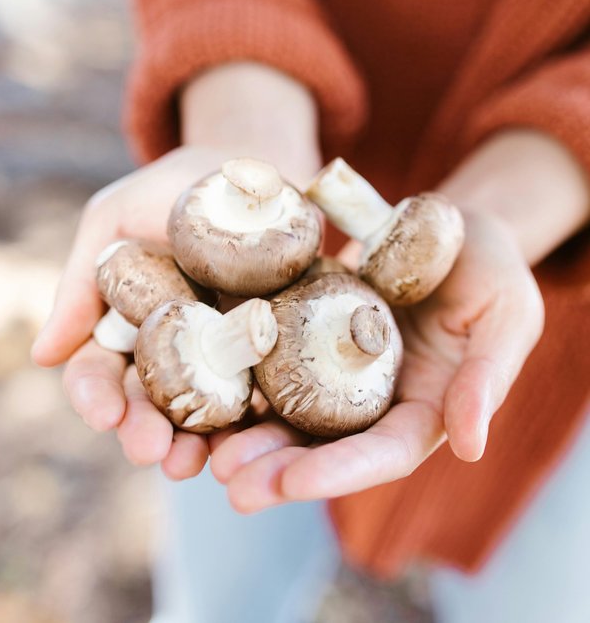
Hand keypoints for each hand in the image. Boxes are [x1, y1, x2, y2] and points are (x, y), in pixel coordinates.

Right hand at [32, 146, 245, 477]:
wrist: (253, 169)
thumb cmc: (174, 188)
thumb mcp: (115, 219)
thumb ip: (80, 282)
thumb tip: (43, 356)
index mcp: (125, 324)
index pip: (100, 371)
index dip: (95, 395)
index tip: (102, 413)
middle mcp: (171, 347)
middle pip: (150, 402)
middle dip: (144, 430)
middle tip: (149, 450)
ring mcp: (223, 353)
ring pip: (202, 410)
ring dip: (193, 442)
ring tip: (191, 463)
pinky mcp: (273, 349)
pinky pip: (263, 392)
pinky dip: (253, 420)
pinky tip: (251, 437)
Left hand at [208, 209, 543, 510]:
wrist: (453, 225)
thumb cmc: (494, 269)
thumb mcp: (507, 314)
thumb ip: (489, 376)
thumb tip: (470, 445)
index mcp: (425, 408)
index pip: (383, 452)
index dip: (339, 472)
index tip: (291, 484)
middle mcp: (376, 398)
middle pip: (325, 444)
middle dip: (277, 467)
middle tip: (228, 480)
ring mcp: (339, 366)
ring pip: (289, 409)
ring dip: (248, 433)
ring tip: (202, 451)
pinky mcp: (310, 329)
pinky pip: (272, 356)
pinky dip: (240, 374)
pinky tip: (202, 382)